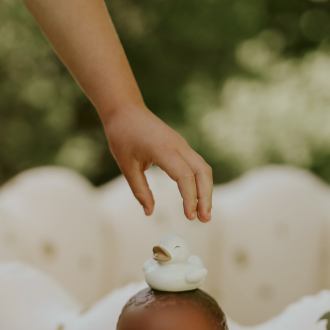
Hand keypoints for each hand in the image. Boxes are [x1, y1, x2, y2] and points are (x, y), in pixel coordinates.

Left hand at [104, 103, 212, 222]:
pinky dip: (200, 182)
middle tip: (204, 220)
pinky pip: (197, 165)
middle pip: (202, 172)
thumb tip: (149, 212)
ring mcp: (182, 144)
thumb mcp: (126, 166)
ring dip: (206, 191)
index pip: (185, 176)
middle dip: (206, 197)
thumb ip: (140, 190)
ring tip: (203, 214)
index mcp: (163, 149)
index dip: (190, 198)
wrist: (125, 109)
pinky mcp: (181, 146)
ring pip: (203, 168)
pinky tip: (197, 198)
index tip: (189, 216)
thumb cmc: (122, 135)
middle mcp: (178, 145)